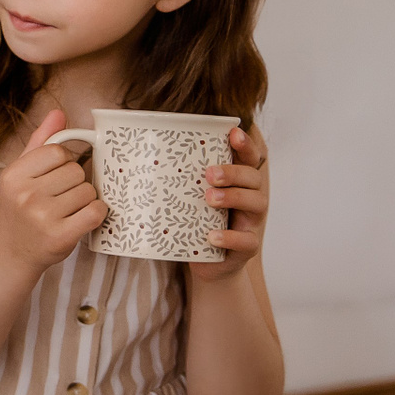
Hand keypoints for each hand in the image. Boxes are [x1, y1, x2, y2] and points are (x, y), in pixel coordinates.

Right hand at [0, 109, 106, 275]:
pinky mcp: (60, 236)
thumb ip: (40, 142)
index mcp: (14, 175)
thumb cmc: (19, 209)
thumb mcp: (21, 174)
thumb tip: (59, 113)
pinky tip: (81, 219)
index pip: (58, 151)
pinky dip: (95, 214)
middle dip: (74, 183)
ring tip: (67, 211)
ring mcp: (43, 216)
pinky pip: (95, 212)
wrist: (11, 252)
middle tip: (59, 198)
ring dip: (84, 200)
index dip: (63, 163)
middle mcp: (25, 194)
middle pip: (76, 171)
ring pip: (88, 191)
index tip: (53, 177)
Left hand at [187, 125, 269, 281]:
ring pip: (257, 204)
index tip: (233, 133)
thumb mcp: (187, 197)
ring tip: (209, 198)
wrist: (204, 262)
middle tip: (209, 174)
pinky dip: (231, 237)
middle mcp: (249, 199)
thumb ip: (178, 177)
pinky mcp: (246, 248)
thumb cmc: (194, 222)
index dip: (244, 145)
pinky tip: (212, 236)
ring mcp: (250, 223)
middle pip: (253, 178)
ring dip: (233, 197)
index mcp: (237, 183)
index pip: (247, 159)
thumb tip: (138, 154)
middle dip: (233, 172)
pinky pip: (247, 241)